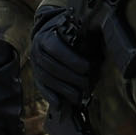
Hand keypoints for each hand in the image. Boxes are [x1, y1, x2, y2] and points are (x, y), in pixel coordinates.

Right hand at [30, 0, 99, 120]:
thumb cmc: (71, 33)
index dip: (72, 59)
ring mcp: (35, 65)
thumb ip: (85, 35)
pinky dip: (50, 97)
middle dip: (71, 78)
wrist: (52, 33)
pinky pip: (41, 88)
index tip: (88, 68)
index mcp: (45, 36)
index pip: (55, 48)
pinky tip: (60, 105)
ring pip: (47, 80)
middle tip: (88, 84)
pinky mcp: (37, 77)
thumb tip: (100, 38)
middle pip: (52, 67)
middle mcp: (36, 51)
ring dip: (64, 90)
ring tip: (79, 97)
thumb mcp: (76, 29)